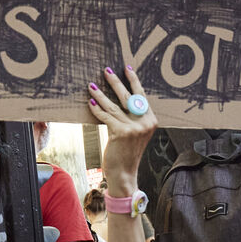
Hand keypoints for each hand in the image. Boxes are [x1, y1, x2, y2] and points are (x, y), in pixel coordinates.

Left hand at [88, 66, 157, 194]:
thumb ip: (133, 118)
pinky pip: (106, 116)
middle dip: (116, 82)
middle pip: (127, 96)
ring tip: (91, 85)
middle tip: (106, 70)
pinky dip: (97, 109)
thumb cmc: (127, 153)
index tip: (127, 68)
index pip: (141, 95)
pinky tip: (90, 102)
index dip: (134, 80)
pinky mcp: (121, 132)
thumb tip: (121, 100)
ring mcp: (134, 127)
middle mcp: (144, 122)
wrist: (125, 173)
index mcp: (151, 120)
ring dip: (100, 94)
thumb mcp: (136, 133)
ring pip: (113, 106)